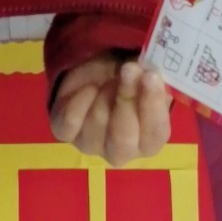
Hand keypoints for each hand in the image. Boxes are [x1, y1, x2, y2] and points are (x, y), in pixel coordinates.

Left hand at [50, 56, 171, 166]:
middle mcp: (120, 151)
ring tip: (111, 78)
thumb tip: (155, 74)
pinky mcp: (65, 134)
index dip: (153, 106)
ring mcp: (90, 145)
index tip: (151, 77)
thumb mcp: (148, 78)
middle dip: (127, 100)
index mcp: (148, 141)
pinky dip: (80, 100)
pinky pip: (70, 122)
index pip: (154, 135)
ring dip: (105, 94)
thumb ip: (156, 82)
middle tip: (129, 70)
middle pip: (123, 139)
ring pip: (97, 125)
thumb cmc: (132, 80)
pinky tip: (90, 88)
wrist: (98, 77)